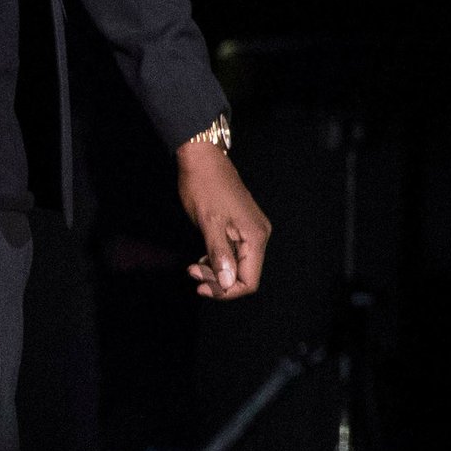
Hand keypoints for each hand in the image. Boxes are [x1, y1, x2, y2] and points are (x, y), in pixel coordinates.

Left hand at [177, 139, 269, 298]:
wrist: (202, 160)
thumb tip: (229, 284)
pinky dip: (217, 261)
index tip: (201, 287)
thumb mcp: (209, 223)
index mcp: (255, 237)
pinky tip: (201, 259)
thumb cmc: (204, 188)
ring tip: (193, 267)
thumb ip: (220, 254)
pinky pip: (233, 254)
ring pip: (237, 266)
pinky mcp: (239, 227)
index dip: (227, 290)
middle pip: (244, 275)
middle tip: (192, 273)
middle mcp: (258, 236)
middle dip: (218, 281)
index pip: (249, 280)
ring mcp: (249, 231)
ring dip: (216, 272)